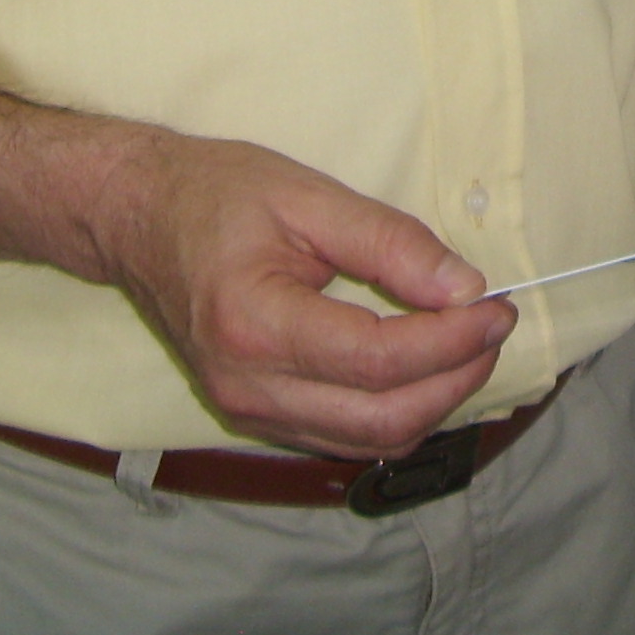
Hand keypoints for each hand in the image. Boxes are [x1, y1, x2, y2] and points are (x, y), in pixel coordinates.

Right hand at [93, 129, 512, 459]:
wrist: (138, 219)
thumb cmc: (217, 194)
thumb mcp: (309, 195)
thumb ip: (391, 242)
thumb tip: (465, 288)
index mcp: (255, 324)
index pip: (378, 360)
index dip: (452, 341)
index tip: (497, 306)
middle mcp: (247, 385)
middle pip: (380, 418)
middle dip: (455, 378)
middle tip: (494, 326)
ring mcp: (246, 411)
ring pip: (368, 440)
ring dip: (433, 402)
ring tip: (468, 343)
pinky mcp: (255, 417)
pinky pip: (343, 435)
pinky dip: (397, 411)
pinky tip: (424, 365)